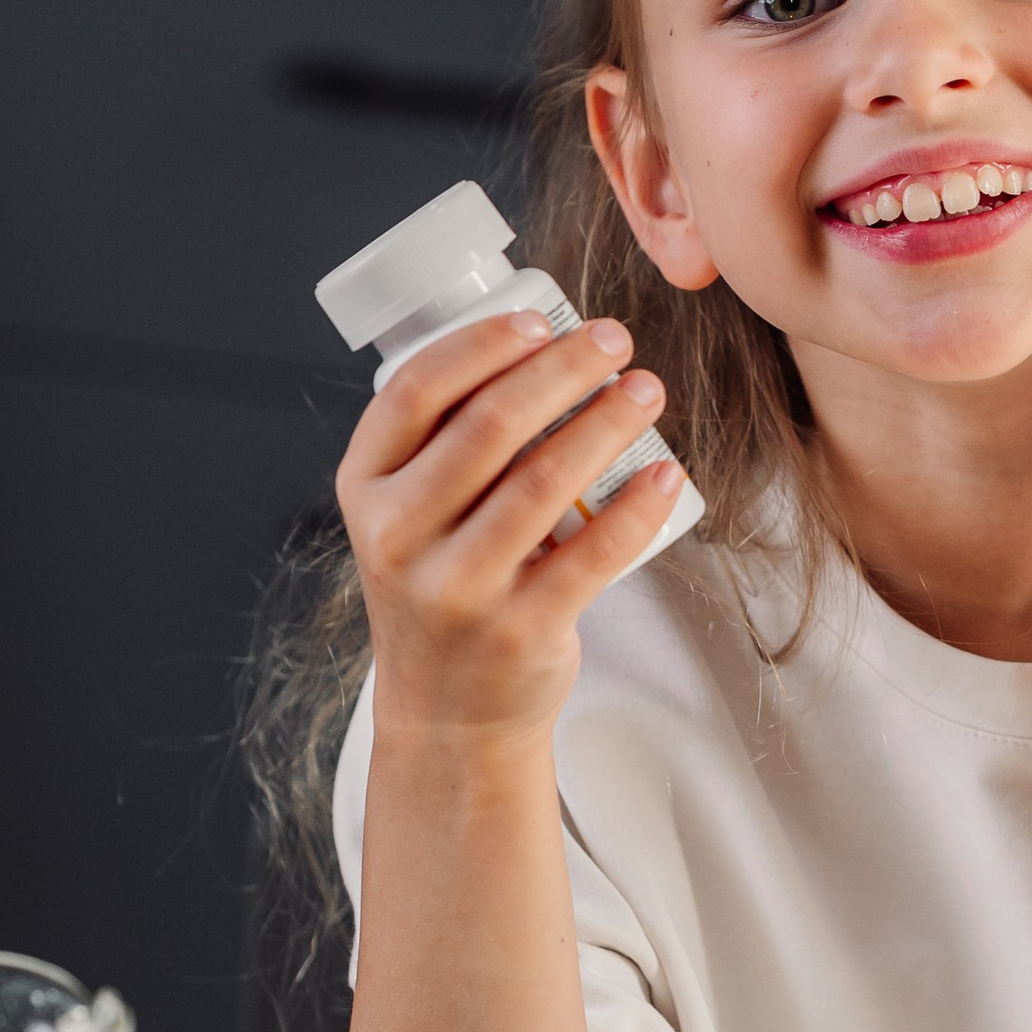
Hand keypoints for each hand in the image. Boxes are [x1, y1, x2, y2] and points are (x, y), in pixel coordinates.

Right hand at [337, 309, 686, 750]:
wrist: (447, 710)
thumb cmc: (442, 581)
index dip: (484, 344)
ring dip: (606, 423)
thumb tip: (546, 344)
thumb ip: (445, 441)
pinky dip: (635, 509)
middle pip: (489, 426)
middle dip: (563, 369)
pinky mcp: (518, 631)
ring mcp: (456, 589)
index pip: (416, 390)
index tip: (541, 320)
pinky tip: (665, 473)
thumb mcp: (409, 511)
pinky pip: (591, 556)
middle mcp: (398, 536)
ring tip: (646, 389)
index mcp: (366, 486)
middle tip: (614, 340)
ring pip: (542, 482)